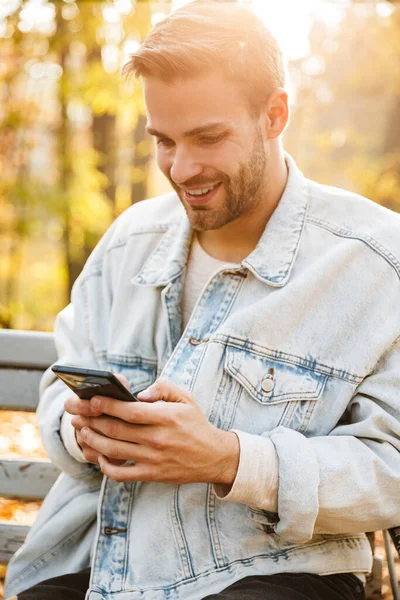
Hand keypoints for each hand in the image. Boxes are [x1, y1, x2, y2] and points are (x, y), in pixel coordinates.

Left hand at [70, 379, 239, 484]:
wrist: (214, 456)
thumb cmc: (196, 424)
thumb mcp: (186, 398)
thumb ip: (163, 388)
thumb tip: (140, 394)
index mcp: (166, 417)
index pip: (130, 411)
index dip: (107, 405)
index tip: (91, 399)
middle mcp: (157, 439)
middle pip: (115, 429)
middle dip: (91, 420)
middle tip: (76, 413)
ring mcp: (153, 459)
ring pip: (114, 450)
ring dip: (93, 440)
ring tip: (81, 431)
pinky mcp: (151, 474)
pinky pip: (122, 474)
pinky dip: (106, 466)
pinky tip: (99, 456)